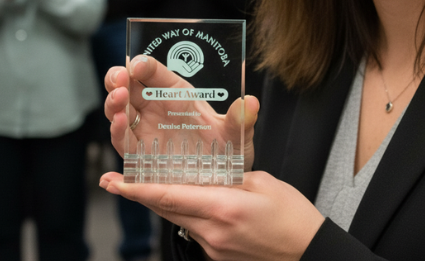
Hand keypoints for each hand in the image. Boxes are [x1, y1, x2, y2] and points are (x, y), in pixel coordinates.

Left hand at [99, 170, 323, 260]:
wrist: (310, 255)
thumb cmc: (293, 218)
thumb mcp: (263, 183)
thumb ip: (231, 175)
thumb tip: (212, 171)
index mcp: (222, 208)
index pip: (169, 197)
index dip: (137, 190)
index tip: (114, 182)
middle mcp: (212, 233)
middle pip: (167, 211)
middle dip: (138, 196)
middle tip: (113, 183)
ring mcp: (214, 249)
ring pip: (179, 220)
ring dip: (163, 204)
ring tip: (146, 187)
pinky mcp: (220, 258)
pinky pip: (194, 231)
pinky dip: (187, 215)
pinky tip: (191, 204)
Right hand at [104, 57, 258, 170]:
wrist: (222, 184)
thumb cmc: (228, 151)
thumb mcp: (237, 133)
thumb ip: (241, 119)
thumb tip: (250, 102)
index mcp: (177, 93)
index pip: (155, 72)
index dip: (144, 65)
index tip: (138, 65)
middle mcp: (156, 107)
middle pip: (128, 85)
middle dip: (118, 77)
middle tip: (119, 77)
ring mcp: (145, 129)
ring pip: (120, 110)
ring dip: (114, 103)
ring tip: (118, 98)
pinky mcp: (139, 154)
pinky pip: (123, 141)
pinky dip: (117, 132)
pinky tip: (120, 125)